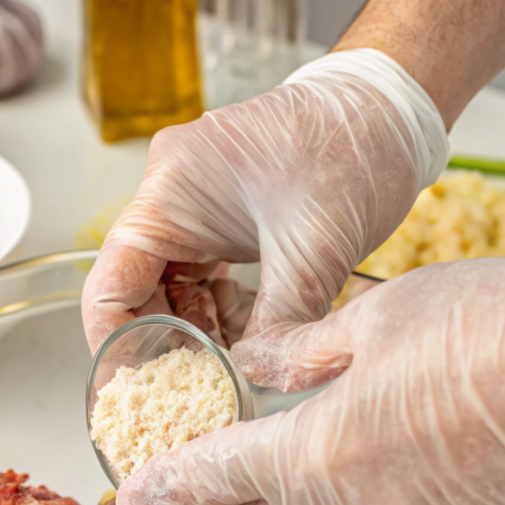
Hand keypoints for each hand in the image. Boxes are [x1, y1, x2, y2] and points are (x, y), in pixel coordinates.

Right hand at [81, 49, 448, 390]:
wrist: (392, 109)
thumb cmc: (353, 146)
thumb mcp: (316, 245)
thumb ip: (281, 321)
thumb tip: (255, 379)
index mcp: (172, 189)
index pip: (112, 281)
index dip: (113, 343)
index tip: (127, 393)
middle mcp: (172, 198)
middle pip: (137, 291)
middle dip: (160, 346)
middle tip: (185, 395)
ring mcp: (196, 210)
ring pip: (171, 292)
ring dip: (194, 335)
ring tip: (222, 374)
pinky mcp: (223, 222)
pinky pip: (202, 282)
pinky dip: (219, 316)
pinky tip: (246, 341)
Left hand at [116, 244, 504, 504]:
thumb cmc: (495, 325)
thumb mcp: (378, 318)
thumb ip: (306, 355)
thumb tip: (264, 368)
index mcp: (323, 451)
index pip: (218, 480)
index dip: (169, 489)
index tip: (134, 500)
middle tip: (211, 486)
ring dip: (303, 504)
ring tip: (319, 454)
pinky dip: (377, 504)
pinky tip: (404, 459)